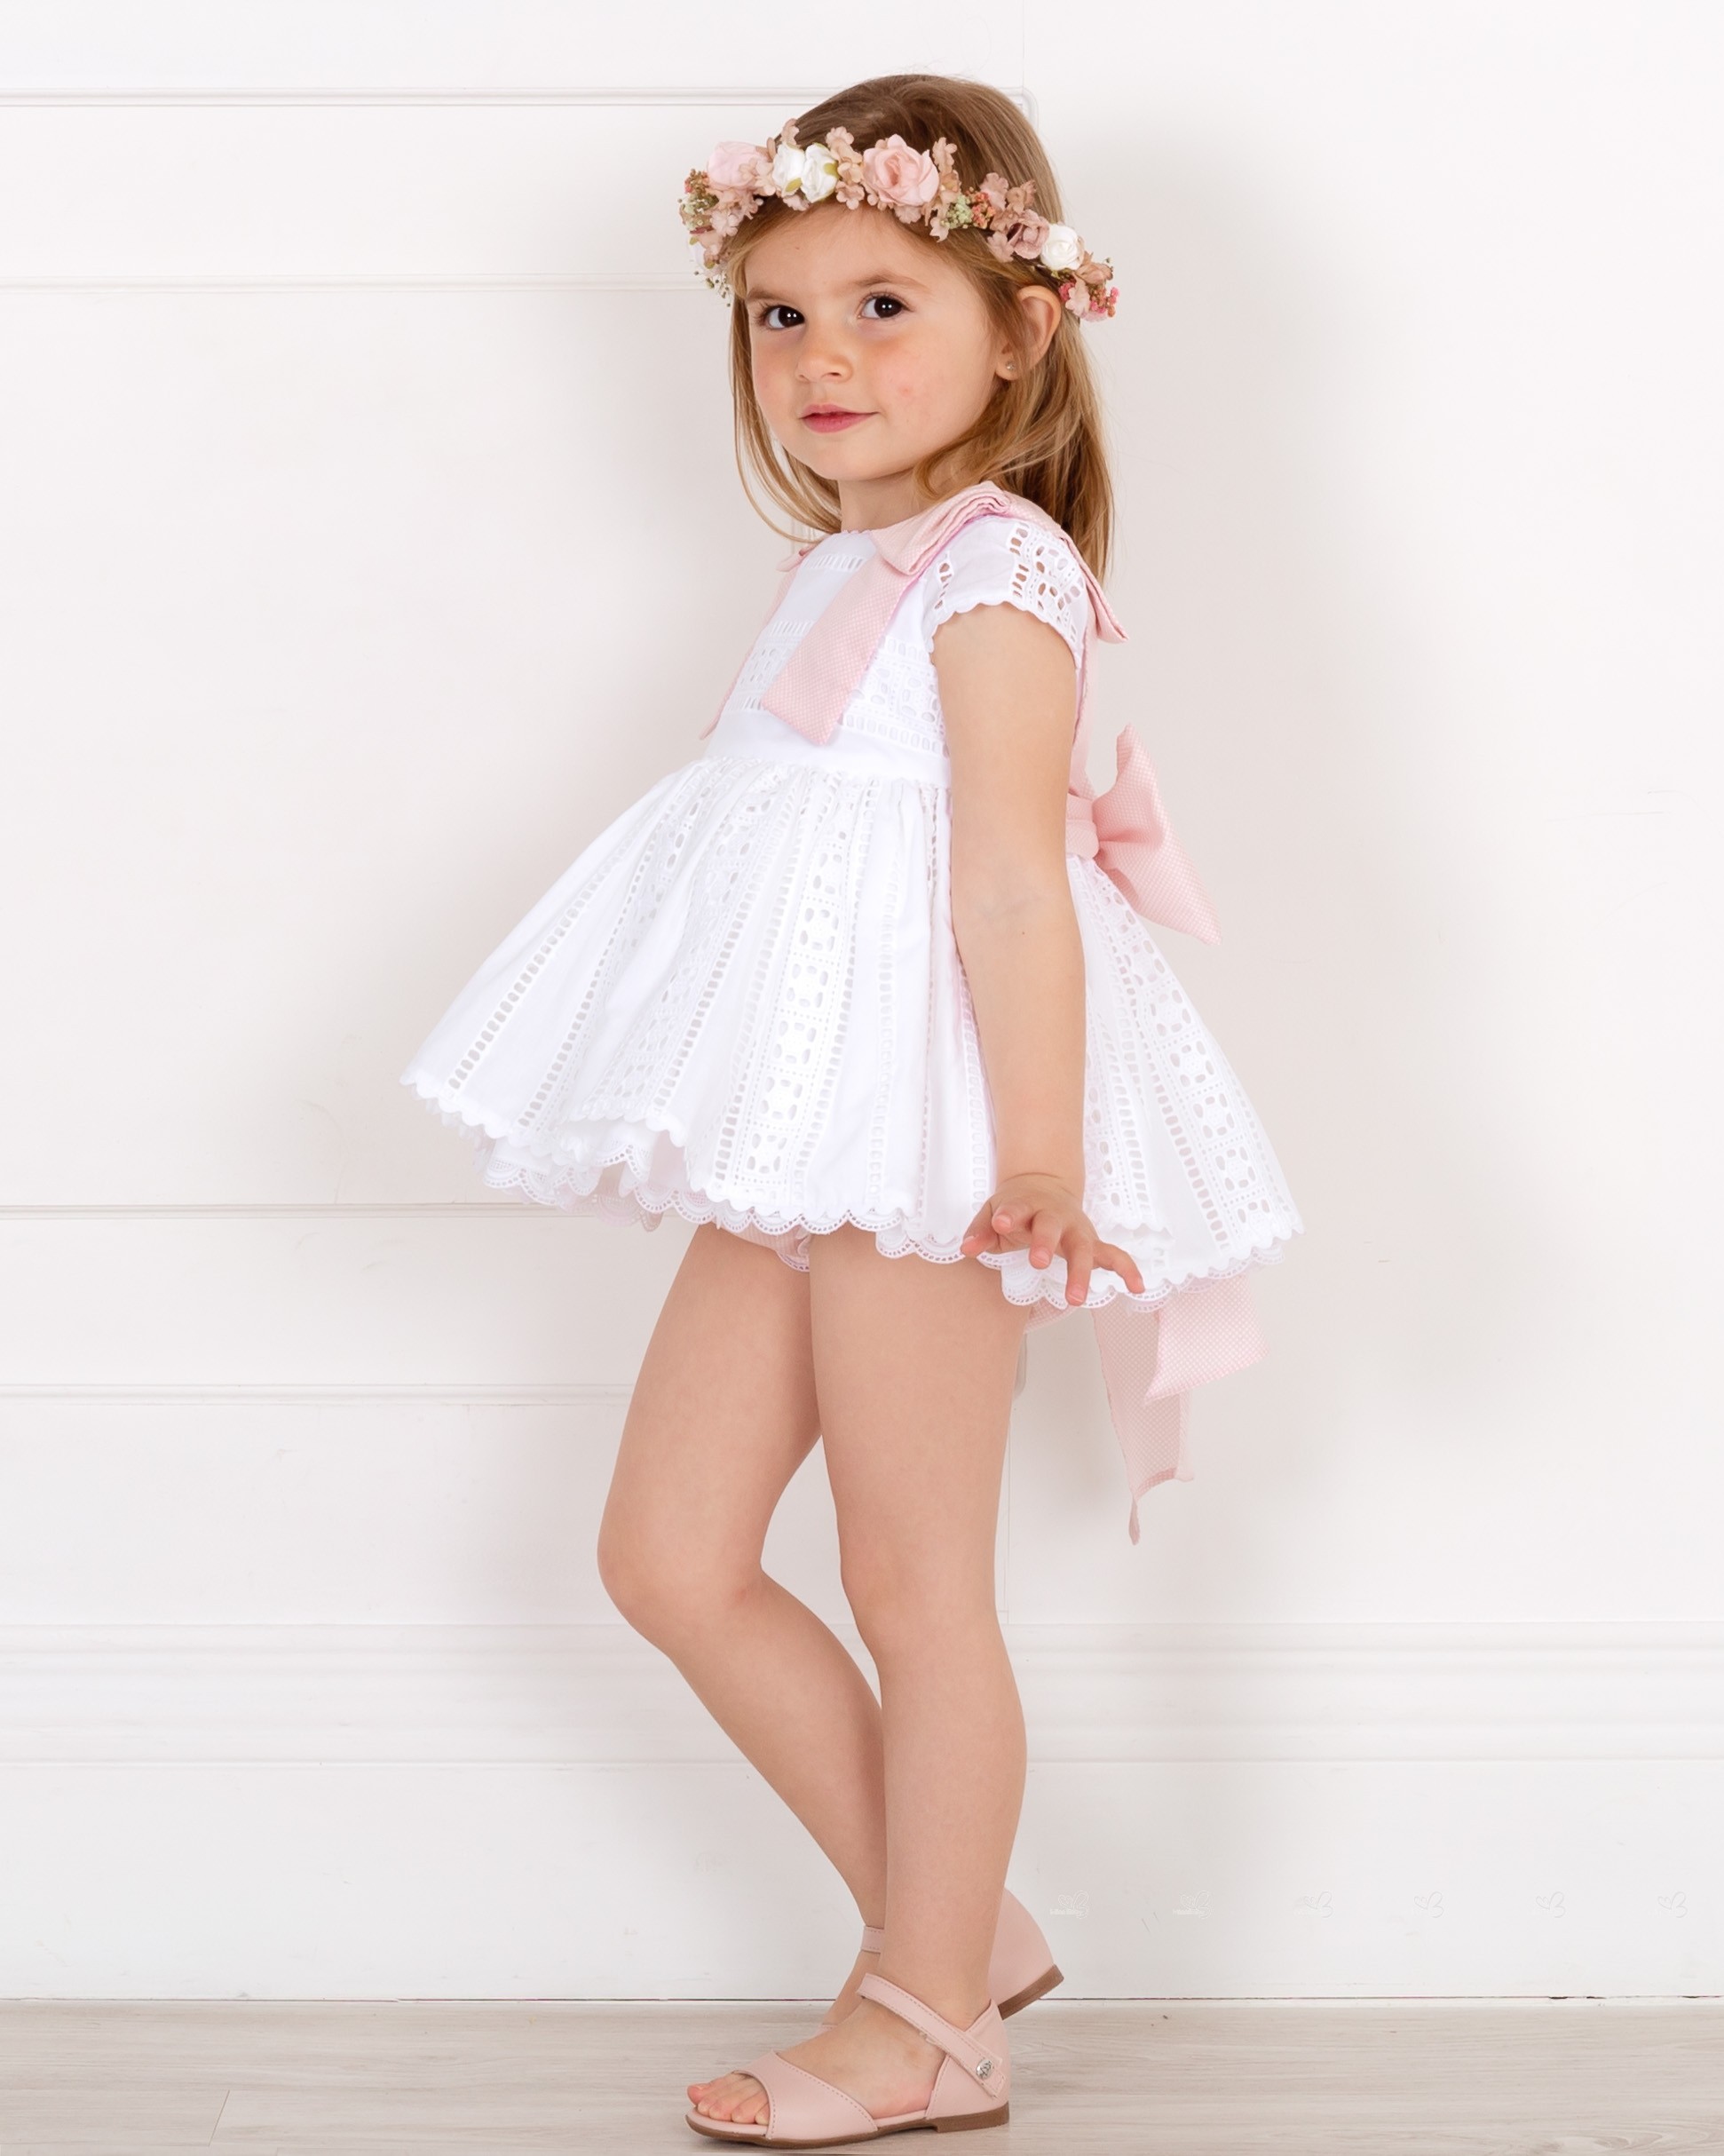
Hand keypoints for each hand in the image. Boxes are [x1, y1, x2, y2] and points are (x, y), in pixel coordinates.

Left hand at [959, 1172, 1147, 1306]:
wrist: (1045, 1185)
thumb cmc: (1017, 1207)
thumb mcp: (993, 1212)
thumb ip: (980, 1231)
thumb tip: (966, 1249)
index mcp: (1027, 1206)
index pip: (1017, 1209)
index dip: (1009, 1216)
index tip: (1000, 1223)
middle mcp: (1055, 1217)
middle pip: (1052, 1228)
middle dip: (1045, 1244)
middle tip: (1037, 1262)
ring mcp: (1077, 1229)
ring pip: (1084, 1248)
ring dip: (1081, 1272)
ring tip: (1075, 1299)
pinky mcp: (1093, 1242)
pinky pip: (1115, 1256)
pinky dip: (1127, 1270)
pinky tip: (1136, 1288)